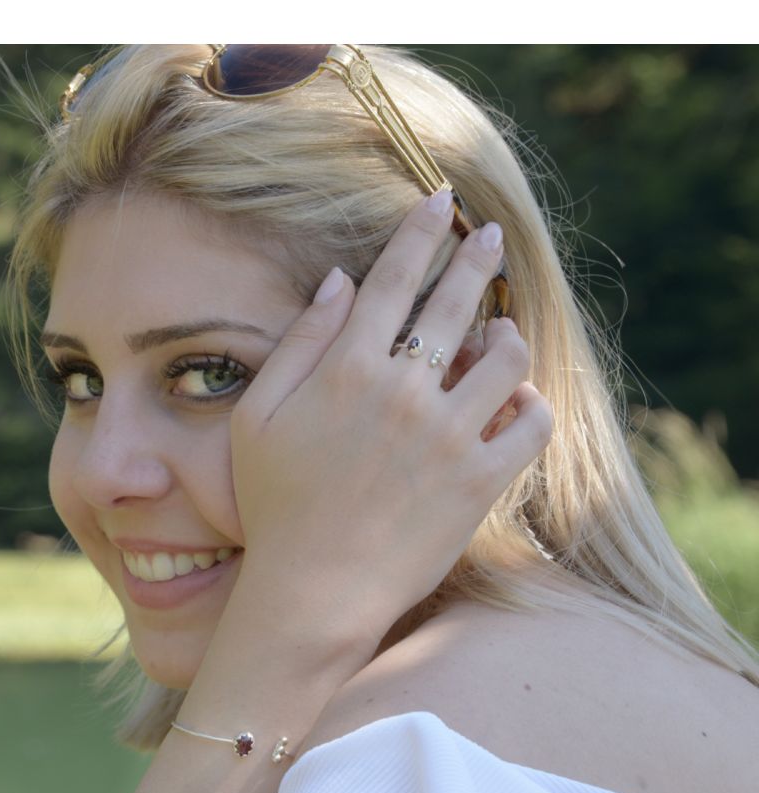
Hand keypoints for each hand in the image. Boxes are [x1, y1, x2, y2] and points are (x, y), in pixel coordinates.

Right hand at [228, 193, 553, 657]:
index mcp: (347, 369)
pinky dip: (531, 405)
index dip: (420, 232)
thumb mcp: (260, 418)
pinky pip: (531, 424)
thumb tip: (341, 280)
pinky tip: (517, 401)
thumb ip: (299, 343)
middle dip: (477, 258)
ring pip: (506, 358)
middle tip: (490, 237)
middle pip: (456, 302)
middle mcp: (403, 392)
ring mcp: (448, 437)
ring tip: (500, 334)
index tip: (441, 201)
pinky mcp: (479, 482)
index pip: (394, 279)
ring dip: (507, 336)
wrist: (314, 591)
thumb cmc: (276, 506)